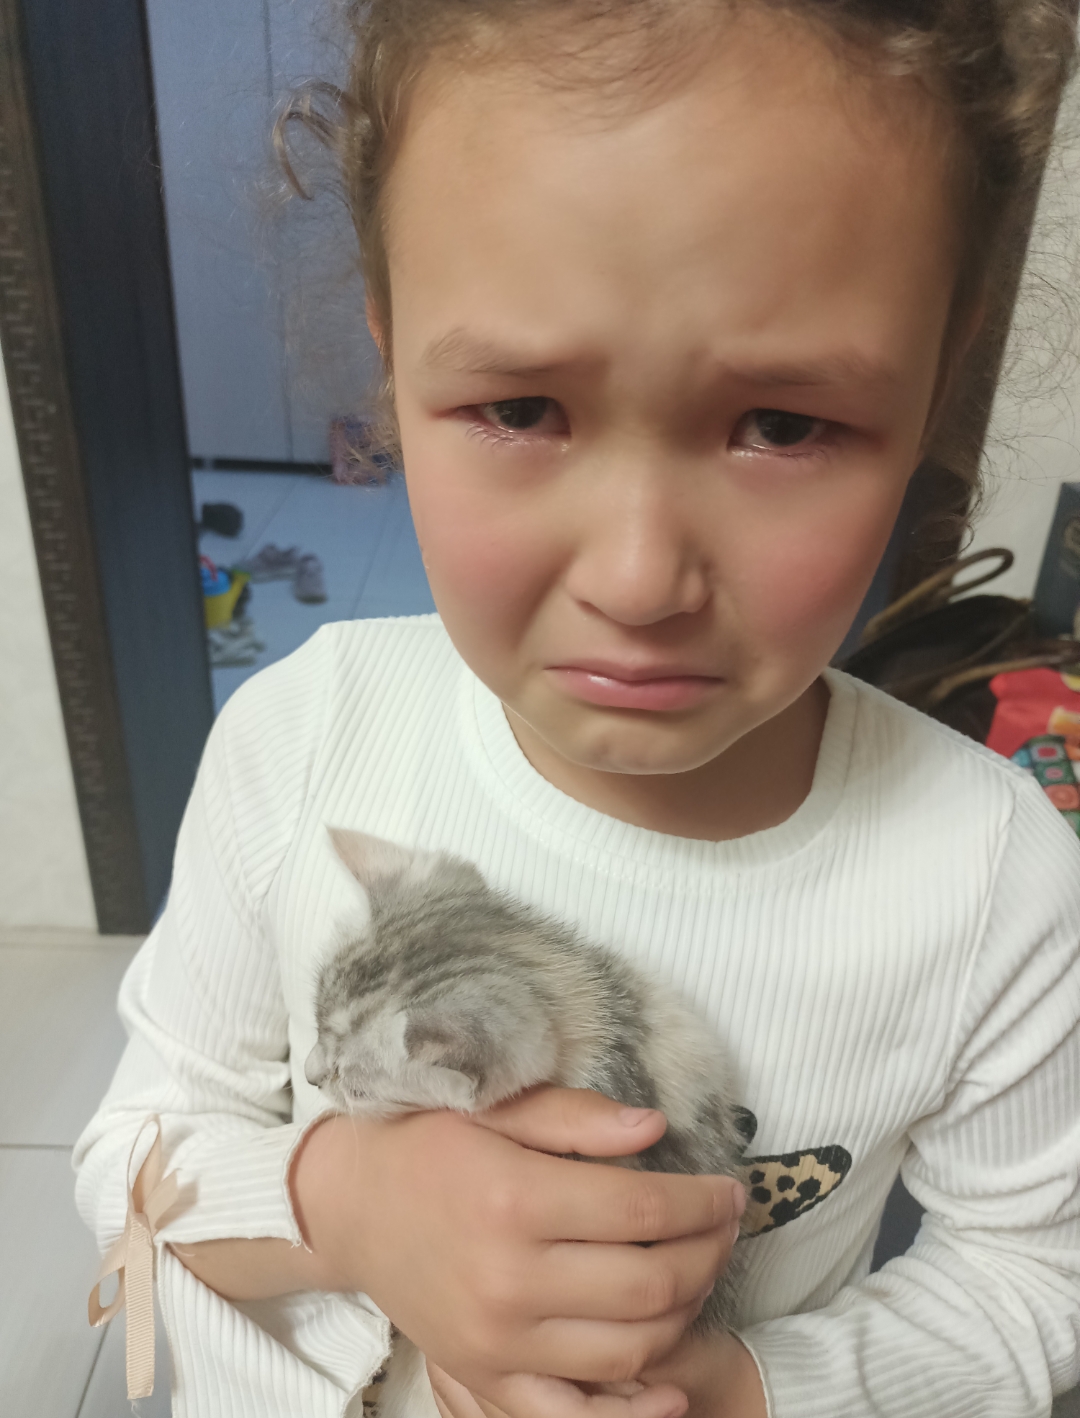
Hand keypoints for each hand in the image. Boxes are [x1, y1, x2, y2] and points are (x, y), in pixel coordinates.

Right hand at [291, 1087, 743, 1417]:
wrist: (352, 1203)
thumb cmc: (429, 1142)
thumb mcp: (496, 1106)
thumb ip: (577, 1117)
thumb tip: (656, 1128)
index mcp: (516, 1199)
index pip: (644, 1209)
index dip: (703, 1203)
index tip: (730, 1191)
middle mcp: (509, 1278)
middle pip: (648, 1284)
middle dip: (708, 1255)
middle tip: (726, 1229)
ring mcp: (496, 1339)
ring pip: (627, 1350)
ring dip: (683, 1315)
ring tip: (698, 1274)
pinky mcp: (483, 1374)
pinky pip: (570, 1414)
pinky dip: (630, 1412)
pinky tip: (671, 1388)